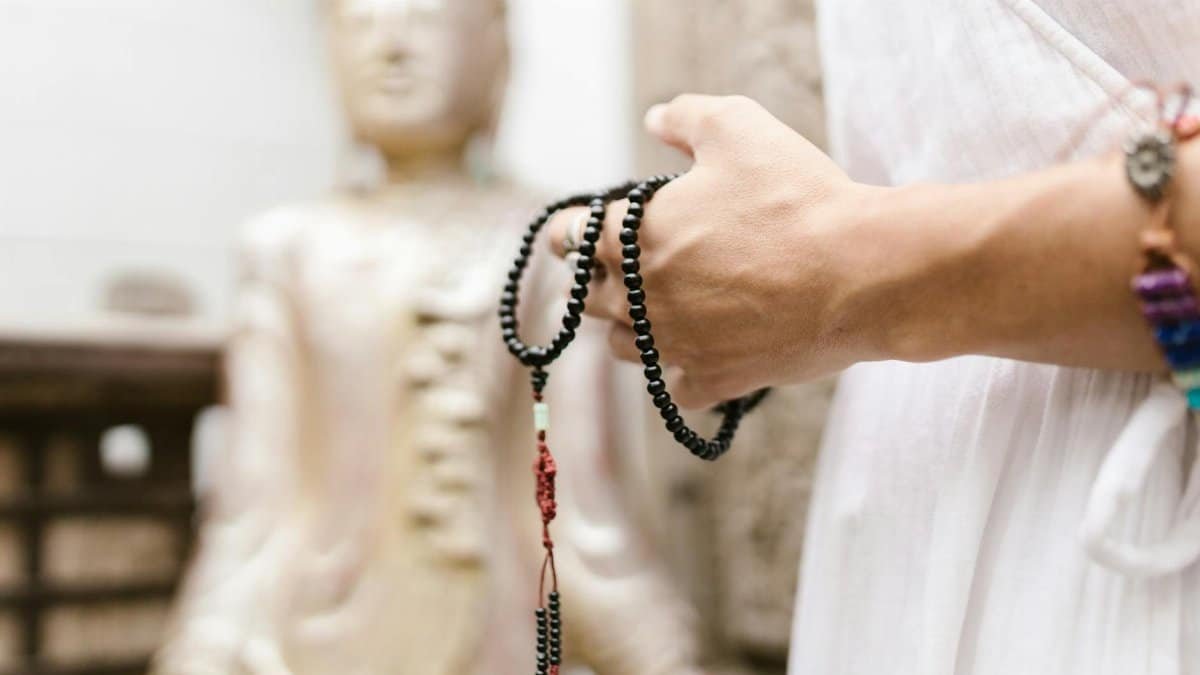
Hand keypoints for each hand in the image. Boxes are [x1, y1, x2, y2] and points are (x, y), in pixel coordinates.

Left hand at [548, 95, 885, 407]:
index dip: (572, 230)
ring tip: (652, 314)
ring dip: (631, 329)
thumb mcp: (738, 127)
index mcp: (633, 237)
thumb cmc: (796, 196)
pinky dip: (685, 373)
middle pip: (590, 299)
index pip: (570, 237)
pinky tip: (702, 356)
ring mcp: (676, 345)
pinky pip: (678, 388)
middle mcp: (641, 298)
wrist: (859, 272)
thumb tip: (654, 120)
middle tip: (610, 272)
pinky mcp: (715, 379)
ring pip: (625, 348)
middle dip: (596, 282)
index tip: (576, 232)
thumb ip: (686, 117)